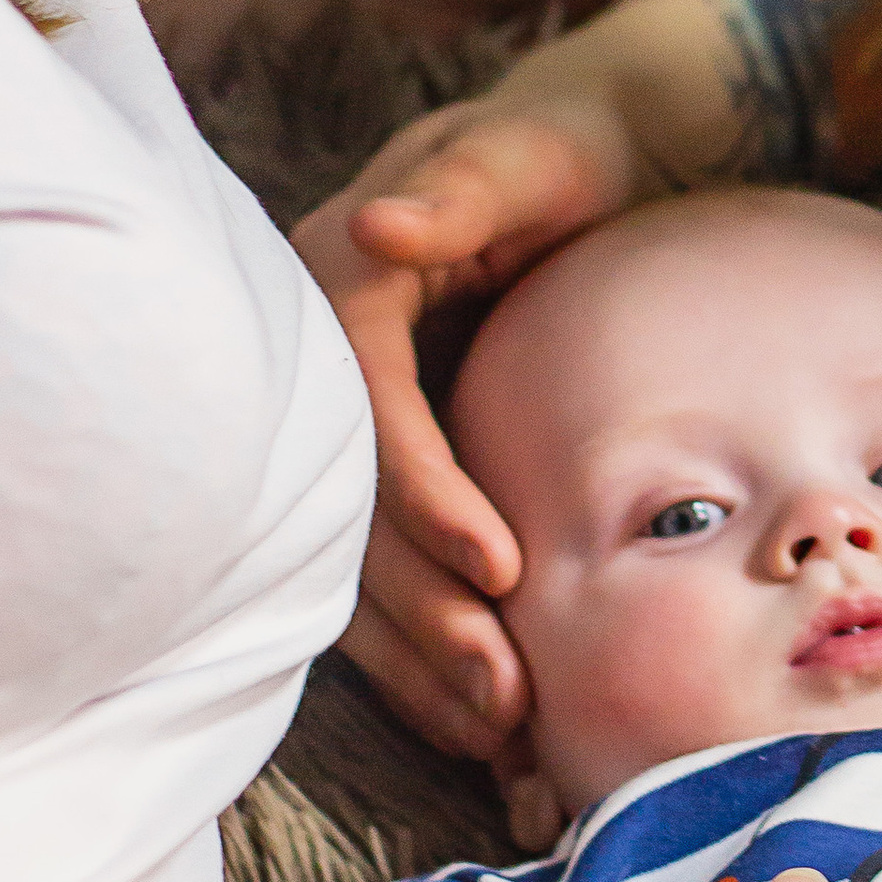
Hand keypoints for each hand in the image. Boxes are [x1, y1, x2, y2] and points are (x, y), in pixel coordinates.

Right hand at [295, 0, 754, 766]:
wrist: (561, 174)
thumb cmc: (549, 155)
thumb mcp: (520, 153)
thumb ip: (460, 192)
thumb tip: (381, 229)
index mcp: (338, 287)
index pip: (368, 410)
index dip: (422, 494)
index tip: (501, 565)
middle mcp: (320, 368)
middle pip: (351, 509)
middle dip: (424, 609)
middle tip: (506, 689)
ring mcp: (341, 429)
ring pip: (356, 565)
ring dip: (420, 655)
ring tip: (498, 727)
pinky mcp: (372, 476)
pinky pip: (376, 581)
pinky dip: (421, 653)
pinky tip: (477, 717)